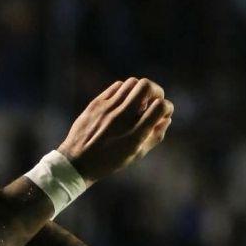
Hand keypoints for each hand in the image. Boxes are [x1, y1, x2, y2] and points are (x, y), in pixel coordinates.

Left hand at [56, 78, 172, 183]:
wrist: (77, 162)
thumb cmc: (110, 161)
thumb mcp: (136, 155)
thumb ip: (155, 137)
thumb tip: (167, 119)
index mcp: (135, 135)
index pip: (160, 107)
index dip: (167, 107)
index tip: (164, 112)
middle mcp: (122, 119)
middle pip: (146, 86)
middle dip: (156, 90)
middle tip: (154, 99)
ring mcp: (108, 109)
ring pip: (132, 83)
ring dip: (140, 90)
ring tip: (138, 101)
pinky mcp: (96, 104)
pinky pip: (117, 86)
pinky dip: (125, 91)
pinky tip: (124, 101)